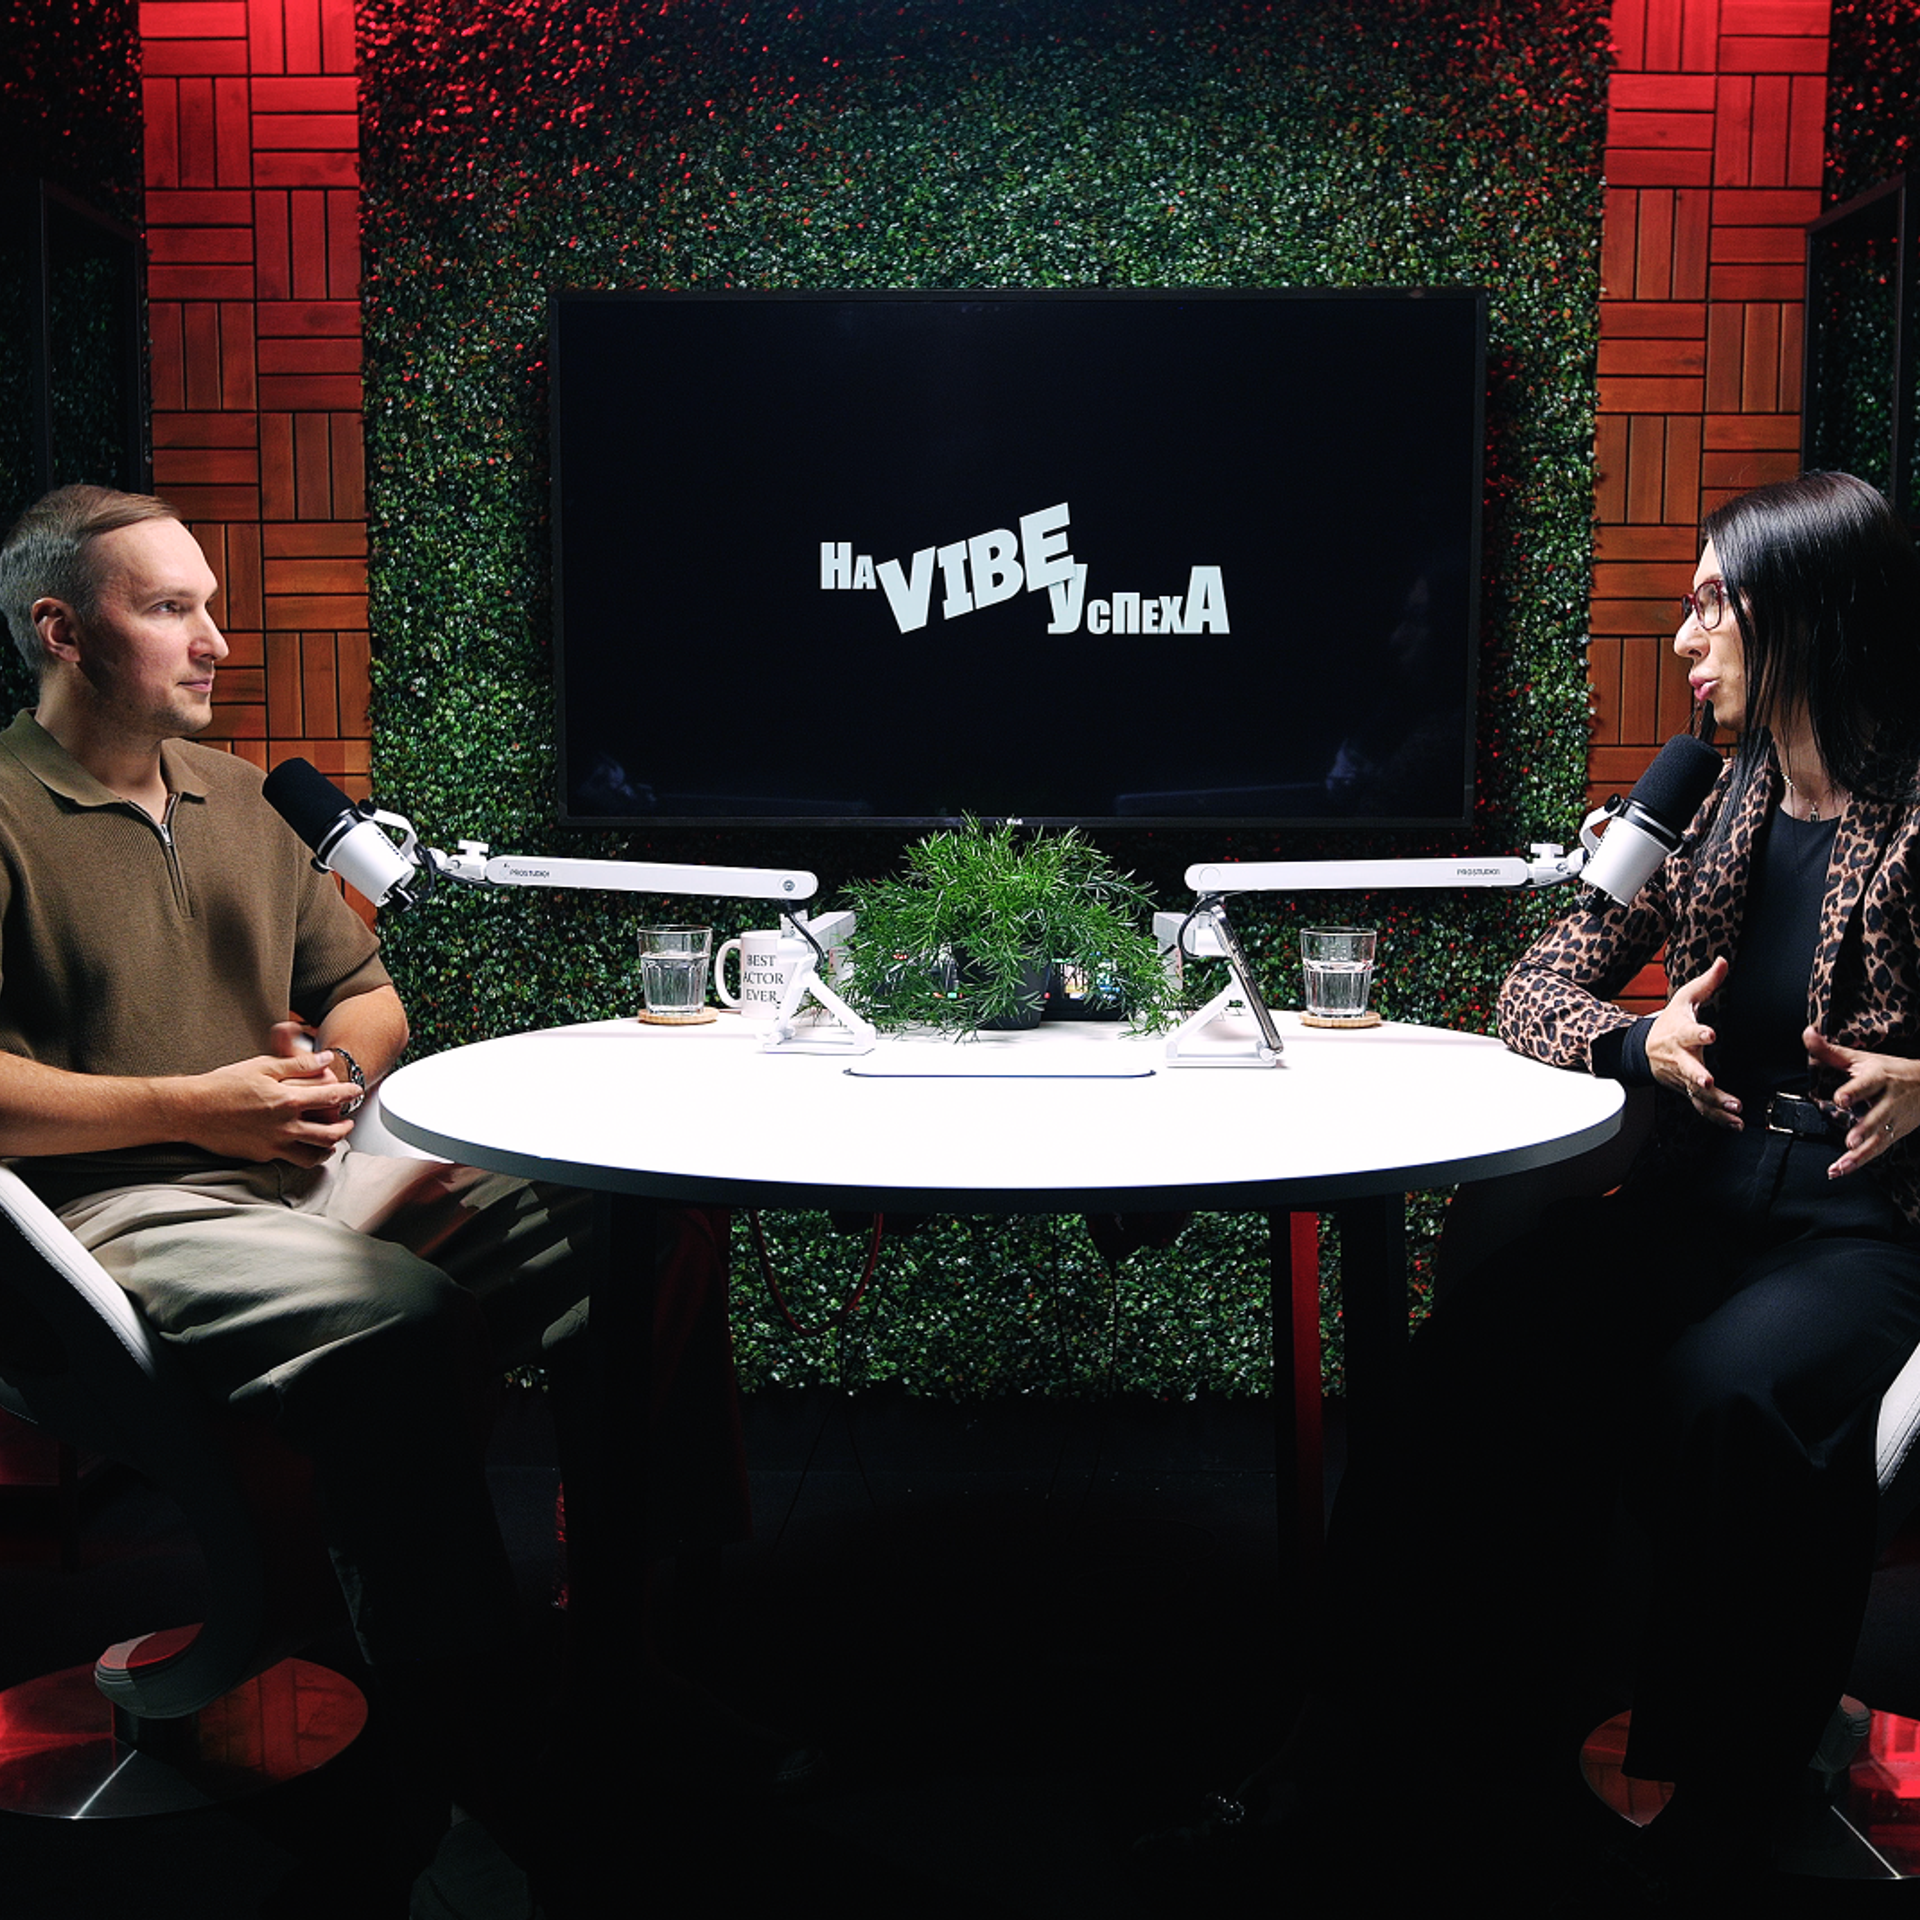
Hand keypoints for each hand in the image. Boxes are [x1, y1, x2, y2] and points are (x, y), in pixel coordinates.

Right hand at [168, 1051, 356, 1165]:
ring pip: (314, 1155)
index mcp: (288, 1101)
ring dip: (329, 1148)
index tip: (354, 1090)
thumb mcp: (263, 1066)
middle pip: (329, 1133)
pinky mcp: (261, 1155)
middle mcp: (285, 1127)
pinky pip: (291, 1160)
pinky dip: (305, 1157)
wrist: (191, 1111)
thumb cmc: (223, 1085)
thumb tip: (325, 1060)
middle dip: (344, 1127)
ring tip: (332, 1142)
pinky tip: (305, 1150)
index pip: (330, 1097)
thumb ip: (298, 1064)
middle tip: (348, 1122)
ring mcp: (273, 1145)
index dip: (347, 1093)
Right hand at [1646, 956, 1741, 1128]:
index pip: (1689, 1032)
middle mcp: (1680, 1058)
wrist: (1643, 1048)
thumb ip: (1707, 982)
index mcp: (1680, 1033)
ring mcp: (1682, 1077)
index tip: (1710, 1034)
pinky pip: (1701, 1107)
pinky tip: (1735, 1123)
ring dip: (1715, 1102)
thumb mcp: (1686, 998)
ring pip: (1696, 1093)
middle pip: (1687, 1068)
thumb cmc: (1669, 1021)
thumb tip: (1723, 960)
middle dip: (1697, 1076)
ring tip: (1735, 1108)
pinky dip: (1717, 1117)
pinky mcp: (1687, 1091)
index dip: (1698, 1033)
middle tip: (1708, 1081)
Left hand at [1805, 1029, 1919, 1177]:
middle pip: (1877, 1116)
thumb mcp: (1861, 1059)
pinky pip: (1877, 1150)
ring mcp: (1893, 1120)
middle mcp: (1888, 1101)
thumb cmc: (1889, 1070)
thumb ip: (1830, 1051)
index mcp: (1878, 1078)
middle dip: (1865, 1129)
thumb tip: (1806, 1033)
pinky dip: (1860, 1162)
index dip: (1854, 1091)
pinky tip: (1840, 1170)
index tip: (1841, 1099)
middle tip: (1851, 1141)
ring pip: (1878, 1138)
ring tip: (1842, 1163)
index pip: (1866, 1085)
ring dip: (1860, 1154)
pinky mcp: (1894, 1134)